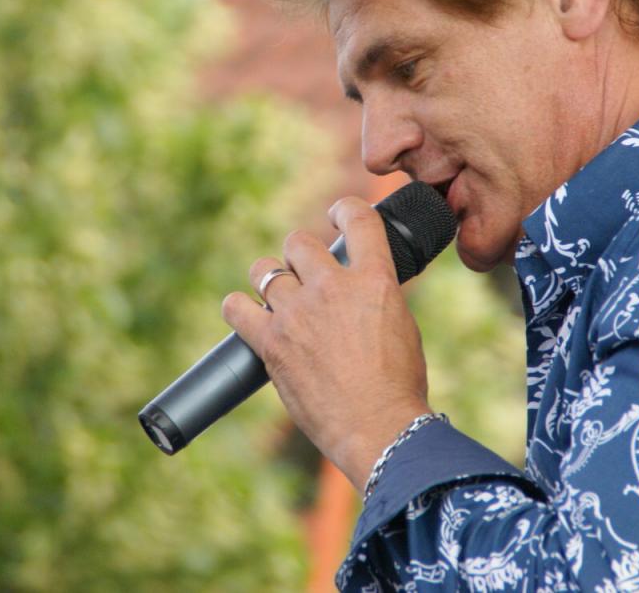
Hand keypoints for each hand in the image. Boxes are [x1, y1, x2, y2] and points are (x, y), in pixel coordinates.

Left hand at [221, 197, 432, 491]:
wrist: (379, 428)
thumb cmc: (398, 386)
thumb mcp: (401, 325)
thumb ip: (375, 296)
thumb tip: (357, 289)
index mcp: (375, 280)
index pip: (357, 218)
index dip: (344, 210)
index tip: (337, 215)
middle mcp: (333, 287)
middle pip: (298, 242)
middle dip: (299, 254)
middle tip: (304, 275)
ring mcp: (298, 313)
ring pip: (264, 270)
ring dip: (270, 280)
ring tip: (278, 298)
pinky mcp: (271, 343)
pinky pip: (236, 308)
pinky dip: (238, 309)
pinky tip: (246, 315)